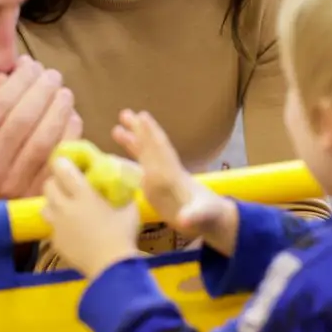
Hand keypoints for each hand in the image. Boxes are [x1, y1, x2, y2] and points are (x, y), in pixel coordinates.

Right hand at [0, 56, 82, 207]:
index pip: (0, 104)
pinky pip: (60, 157)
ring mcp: (17, 183)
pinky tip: (71, 117)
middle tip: (52, 75)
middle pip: (25, 118)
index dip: (20, 80)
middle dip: (43, 89)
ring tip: (64, 92)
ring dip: (60, 108)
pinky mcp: (38, 194)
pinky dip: (70, 133)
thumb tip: (6, 77)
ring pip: (46, 138)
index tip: (30, 65)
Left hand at [41, 157, 140, 278]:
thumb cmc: (123, 234)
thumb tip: (123, 183)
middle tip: (67, 185)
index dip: (62, 163)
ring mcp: (58, 226)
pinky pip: (52, 228)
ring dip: (53, 203)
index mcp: (84, 195)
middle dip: (55, 182)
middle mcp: (66, 207)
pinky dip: (58, 225)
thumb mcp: (129, 208)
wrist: (110, 266)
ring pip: (44, 206)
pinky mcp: (56, 242)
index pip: (63, 170)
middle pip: (48, 186)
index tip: (66, 162)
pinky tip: (71, 230)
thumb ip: (123, 193)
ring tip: (65, 207)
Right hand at [112, 110, 237, 255]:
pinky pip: (144, 166)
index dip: (151, 136)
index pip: (160, 153)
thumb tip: (184, 219)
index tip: (142, 117)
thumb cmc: (209, 216)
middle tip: (124, 112)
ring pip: (146, 155)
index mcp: (175, 177)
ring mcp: (163, 177)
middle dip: (139, 131)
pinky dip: (135, 156)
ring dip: (133, 141)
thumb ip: (195, 216)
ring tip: (116, 129)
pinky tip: (125, 148)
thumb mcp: (204, 217)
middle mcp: (168, 173)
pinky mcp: (159, 185)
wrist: (215, 219)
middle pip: (151, 148)